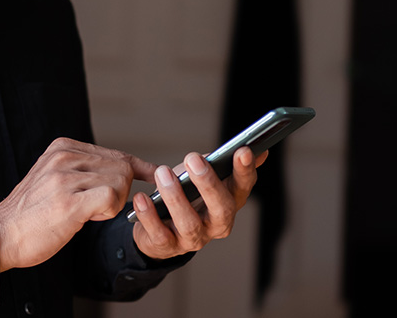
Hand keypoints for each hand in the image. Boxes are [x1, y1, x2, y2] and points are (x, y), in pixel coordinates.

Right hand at [0, 137, 156, 271]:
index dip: (140, 168)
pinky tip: (86, 218)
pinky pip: (112, 199)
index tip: (156, 175)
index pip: (116, 154)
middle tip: (94, 208)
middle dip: (119, 192)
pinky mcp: (68, 201)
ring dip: (111, 205)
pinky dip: (108, 212)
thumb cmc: (33, 213)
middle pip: (123, 167)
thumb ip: (85, 169)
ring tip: (83, 212)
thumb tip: (124, 169)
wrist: (2, 235)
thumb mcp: (55, 177)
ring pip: (120, 182)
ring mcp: (65, 177)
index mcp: (63, 147)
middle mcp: (64, 156)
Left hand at [131, 147, 266, 259]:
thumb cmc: (184, 196)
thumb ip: (220, 163)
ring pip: (189, 222)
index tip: (242, 150)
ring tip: (163, 173)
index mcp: (229, 203)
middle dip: (208, 182)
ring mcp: (194, 239)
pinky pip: (160, 233)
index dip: (245, 170)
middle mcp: (217, 224)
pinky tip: (142, 198)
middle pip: (221, 208)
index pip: (243, 187)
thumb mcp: (201, 177)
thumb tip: (254, 150)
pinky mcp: (168, 246)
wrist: (156, 229)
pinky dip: (150, 215)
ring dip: (175, 196)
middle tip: (193, 158)